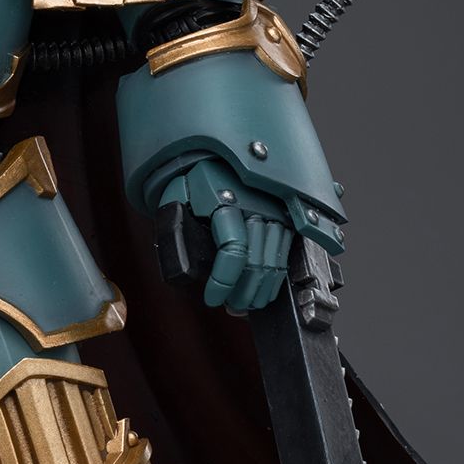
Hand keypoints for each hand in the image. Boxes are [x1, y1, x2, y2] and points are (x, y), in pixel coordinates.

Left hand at [156, 156, 293, 312]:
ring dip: (260, 290)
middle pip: (256, 261)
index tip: (212, 298)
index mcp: (225, 200)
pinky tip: (263, 291)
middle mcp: (256, 205)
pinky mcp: (286, 215)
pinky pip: (286, 254)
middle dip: (242, 292)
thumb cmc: (193, 180)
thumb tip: (182, 268)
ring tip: (245, 305)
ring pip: (275, 261)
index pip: (233, 250)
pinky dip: (276, 278)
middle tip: (229, 306)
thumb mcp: (177, 198)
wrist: (216, 156)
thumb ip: (177, 228)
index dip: (223, 281)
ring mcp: (275, 210)